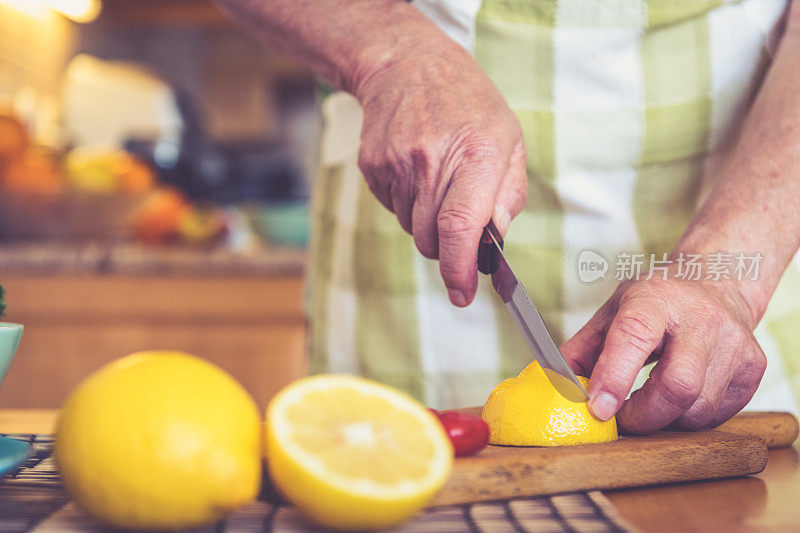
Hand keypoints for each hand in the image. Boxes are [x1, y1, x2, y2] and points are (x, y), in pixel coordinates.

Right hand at [353, 42, 526, 306]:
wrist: (406, 65)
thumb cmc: (468, 103)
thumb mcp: (509, 138)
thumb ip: (509, 193)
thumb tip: (495, 239)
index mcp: (476, 153)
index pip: (461, 227)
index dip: (459, 269)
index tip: (462, 294)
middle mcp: (431, 161)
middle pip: (432, 240)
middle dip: (448, 248)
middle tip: (460, 222)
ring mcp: (395, 165)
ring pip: (412, 229)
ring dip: (428, 222)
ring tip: (437, 180)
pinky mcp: (372, 168)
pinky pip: (393, 210)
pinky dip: (408, 204)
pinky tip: (416, 171)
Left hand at [560, 276, 764, 433]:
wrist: (718, 281)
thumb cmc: (658, 300)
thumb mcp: (614, 310)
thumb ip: (583, 347)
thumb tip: (552, 381)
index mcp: (655, 299)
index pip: (634, 337)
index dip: (614, 376)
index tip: (597, 408)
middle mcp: (700, 318)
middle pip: (677, 385)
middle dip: (643, 415)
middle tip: (622, 419)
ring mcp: (734, 342)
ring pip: (699, 408)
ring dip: (667, 420)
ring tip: (649, 406)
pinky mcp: (754, 366)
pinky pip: (719, 414)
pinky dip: (692, 418)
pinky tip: (679, 401)